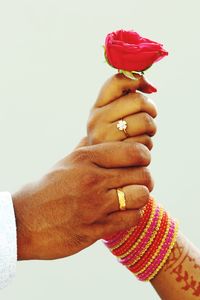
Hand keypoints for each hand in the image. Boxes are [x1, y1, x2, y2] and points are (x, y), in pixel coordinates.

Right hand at [12, 141, 152, 259]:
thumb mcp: (65, 163)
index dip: (144, 156)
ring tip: (132, 198)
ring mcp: (94, 206)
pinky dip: (133, 215)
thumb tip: (97, 136)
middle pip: (142, 174)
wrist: (24, 221)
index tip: (142, 161)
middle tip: (138, 181)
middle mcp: (92, 180)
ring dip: (140, 197)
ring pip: (141, 196)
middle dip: (145, 178)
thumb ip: (85, 149)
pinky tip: (123, 212)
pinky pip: (131, 219)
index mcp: (85, 158)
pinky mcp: (95, 229)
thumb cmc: (47, 189)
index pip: (133, 152)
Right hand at [87, 73, 156, 148]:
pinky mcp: (117, 154)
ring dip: (151, 129)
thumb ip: (126, 98)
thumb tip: (149, 84)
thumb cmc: (115, 139)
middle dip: (150, 109)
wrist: (102, 169)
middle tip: (148, 117)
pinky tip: (137, 149)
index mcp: (97, 107)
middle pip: (138, 100)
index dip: (137, 79)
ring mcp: (105, 137)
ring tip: (142, 135)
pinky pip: (145, 142)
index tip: (146, 87)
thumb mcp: (112, 117)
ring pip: (145, 121)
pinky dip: (147, 145)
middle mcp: (96, 120)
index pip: (117, 81)